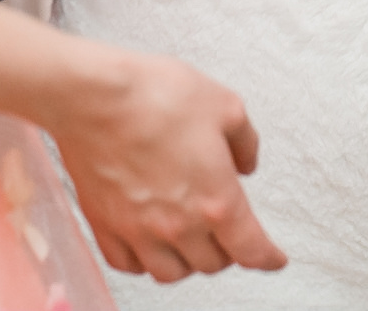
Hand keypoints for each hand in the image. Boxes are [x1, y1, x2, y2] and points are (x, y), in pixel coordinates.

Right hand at [47, 46, 287, 282]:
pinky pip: (127, 264)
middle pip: (212, 264)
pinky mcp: (104, 225)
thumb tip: (245, 163)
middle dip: (226, 251)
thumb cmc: (157, 95)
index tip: (273, 259)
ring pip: (170, 273)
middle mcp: (178, 225)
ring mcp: (137, 230)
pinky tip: (148, 243)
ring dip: (186, 261)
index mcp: (216, 200)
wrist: (95, 95)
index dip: (268, 258)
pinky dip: (143, 261)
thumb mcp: (225, 105)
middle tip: (227, 232)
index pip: (250, 250)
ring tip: (189, 240)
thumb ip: (244, 142)